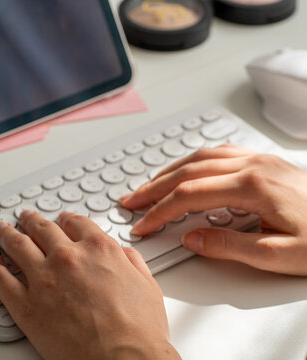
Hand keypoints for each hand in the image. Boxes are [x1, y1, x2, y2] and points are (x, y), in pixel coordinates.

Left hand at [0, 211, 179, 359]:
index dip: (65, 219)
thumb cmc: (139, 331)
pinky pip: (1, 279)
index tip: (61, 220)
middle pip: (42, 229)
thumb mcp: (146, 285)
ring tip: (1, 231)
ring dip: (7, 234)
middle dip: (31, 221)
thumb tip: (123, 254)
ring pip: (17, 245)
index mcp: (98, 249)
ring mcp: (44, 279)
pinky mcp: (26, 306)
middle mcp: (68, 258)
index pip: (75, 222)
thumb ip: (131, 262)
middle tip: (25, 218)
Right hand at [120, 144, 306, 275]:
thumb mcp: (279, 256)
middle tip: (130, 201)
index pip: (189, 195)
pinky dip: (192, 161)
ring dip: (168, 171)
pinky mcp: (264, 161)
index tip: (142, 224)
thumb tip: (192, 238)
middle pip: (187, 170)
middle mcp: (253, 165)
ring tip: (148, 185)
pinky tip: (184, 170)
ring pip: (200, 157)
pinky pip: (218, 153)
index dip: (159, 211)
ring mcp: (259, 159)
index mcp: (253, 187)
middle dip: (153, 187)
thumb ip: (229, 247)